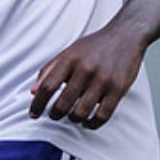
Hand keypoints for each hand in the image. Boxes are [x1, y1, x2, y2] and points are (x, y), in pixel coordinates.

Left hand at [29, 27, 146, 128]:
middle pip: (63, 103)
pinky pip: (103, 115)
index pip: (47, 87)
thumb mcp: (68, 52)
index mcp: (69, 60)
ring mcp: (102, 80)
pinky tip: (88, 122)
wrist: (125, 35)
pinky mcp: (118, 89)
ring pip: (81, 112)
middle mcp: (85, 70)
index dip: (37, 104)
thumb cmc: (94, 46)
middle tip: (54, 115)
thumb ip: (49, 70)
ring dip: (73, 119)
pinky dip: (92, 124)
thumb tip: (34, 92)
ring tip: (71, 117)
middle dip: (55, 114)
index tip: (33, 114)